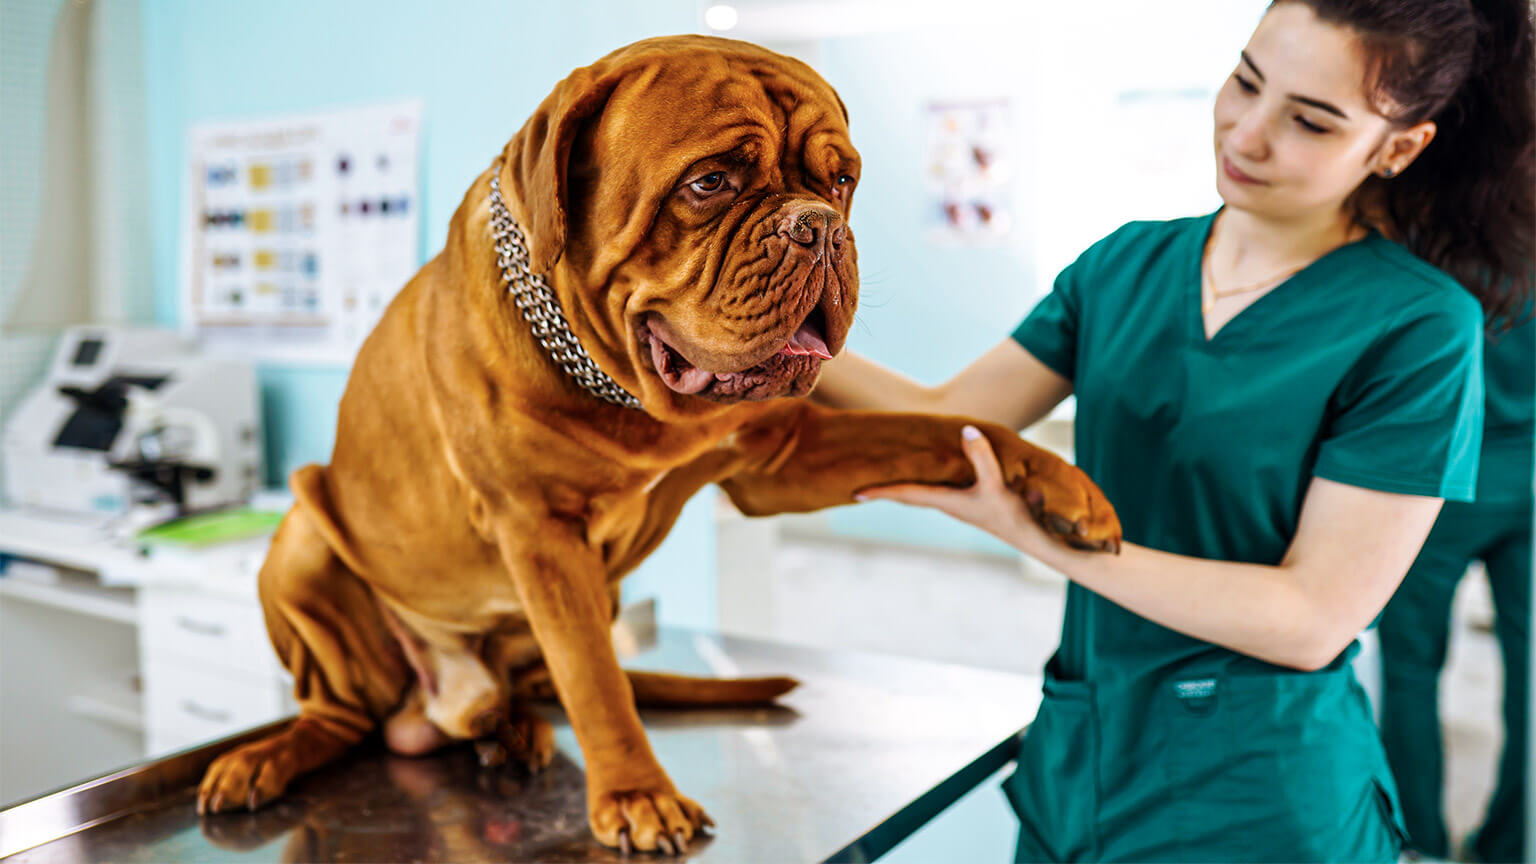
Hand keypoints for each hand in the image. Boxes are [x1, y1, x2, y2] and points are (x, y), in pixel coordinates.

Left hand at [856, 426, 1054, 555]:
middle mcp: (949, 504)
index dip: (880, 492)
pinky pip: (940, 490)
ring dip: (904, 487)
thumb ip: (982, 457)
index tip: (855, 494)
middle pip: (909, 495)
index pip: (906, 494)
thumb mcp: (997, 484)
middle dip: (886, 489)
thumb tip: (966, 430)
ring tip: (886, 477)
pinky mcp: (973, 502)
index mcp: (947, 501)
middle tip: (860, 484)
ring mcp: (960, 504)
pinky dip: (926, 483)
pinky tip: (930, 475)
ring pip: (923, 493)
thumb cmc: (1014, 516)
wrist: (1036, 539)